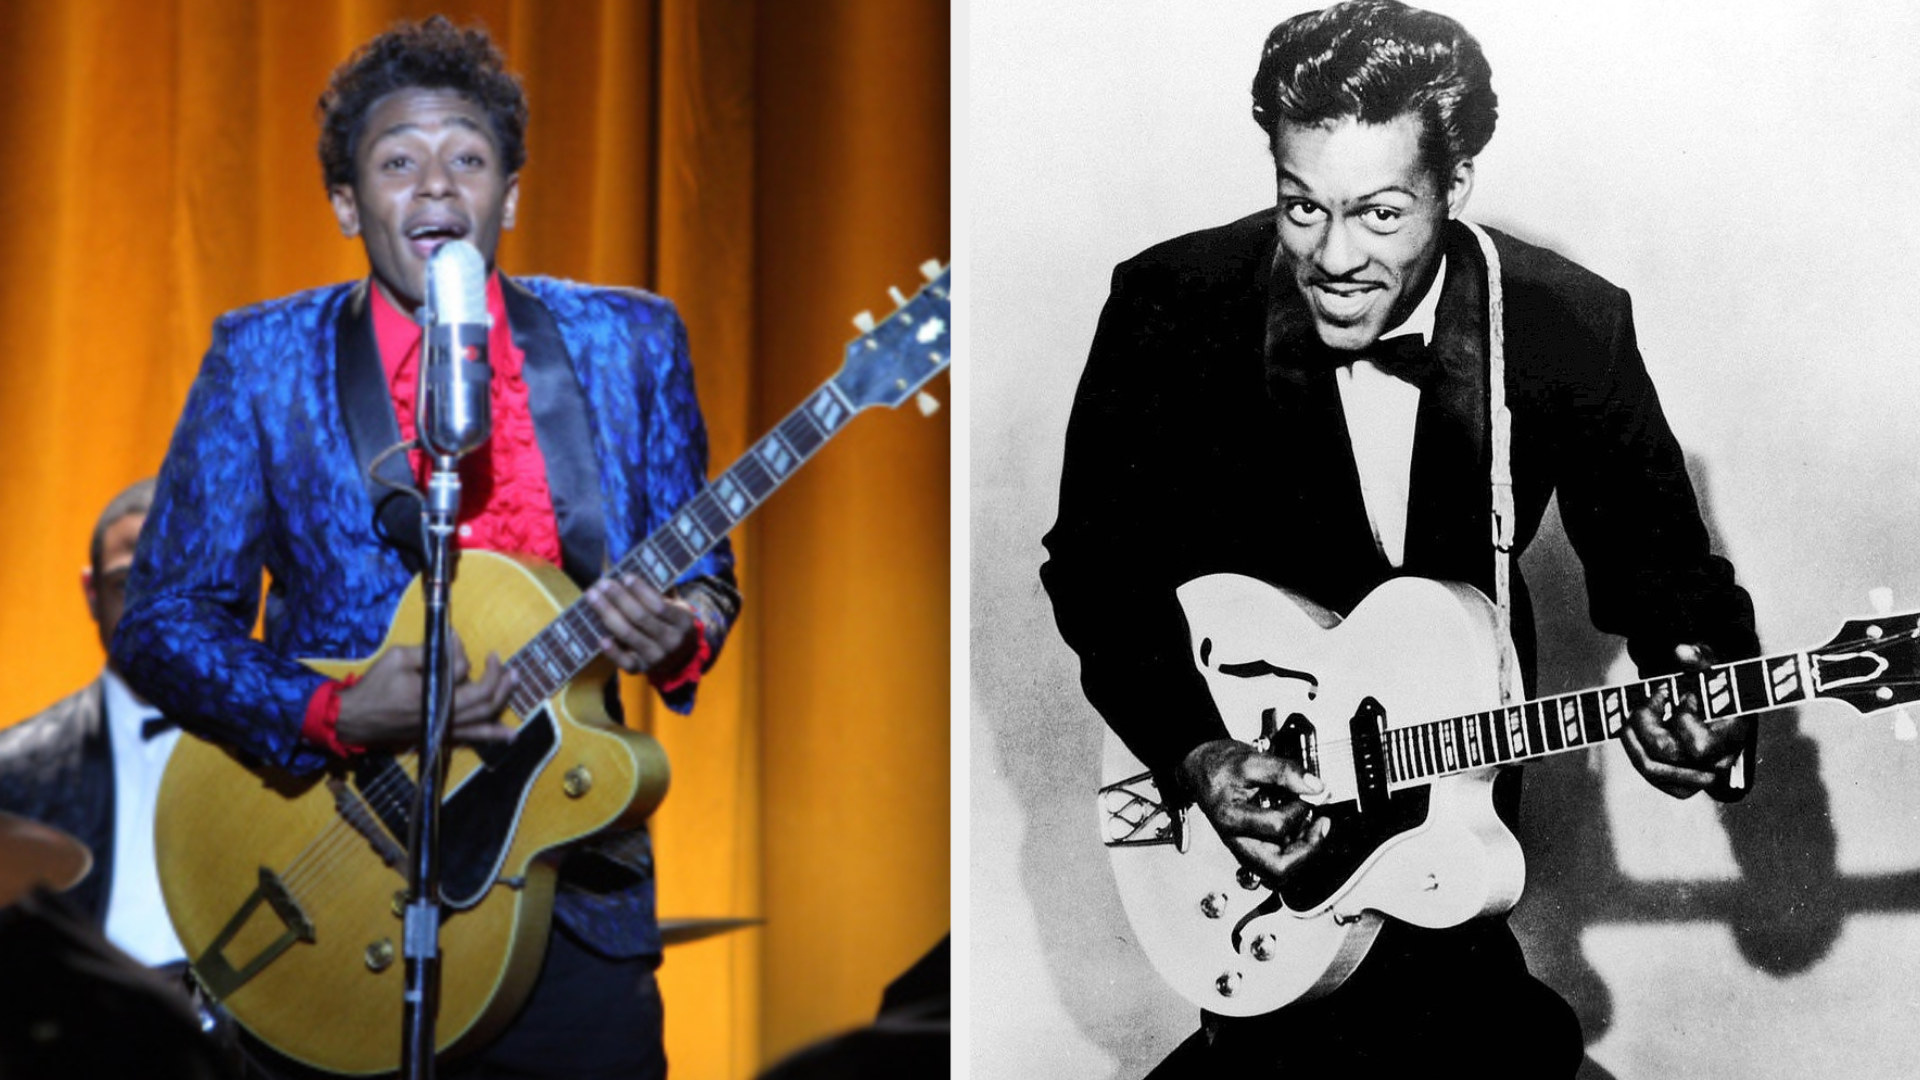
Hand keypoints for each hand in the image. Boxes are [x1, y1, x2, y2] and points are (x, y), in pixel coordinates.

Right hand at [336, 631, 516, 747]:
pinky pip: (472, 738)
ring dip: (503, 700)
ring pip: (484, 718)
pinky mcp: (440, 734)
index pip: (461, 670)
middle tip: (501, 661)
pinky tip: (510, 735)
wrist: (355, 720)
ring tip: (516, 682)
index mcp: (431, 692)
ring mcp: (443, 727)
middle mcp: (443, 713)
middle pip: (484, 698)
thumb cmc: (375, 687)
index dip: (460, 651)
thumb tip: (453, 642)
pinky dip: (492, 735)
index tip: (453, 639)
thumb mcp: (397, 658)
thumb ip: (428, 652)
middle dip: (498, 677)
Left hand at [583, 574, 699, 676]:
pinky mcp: (641, 669)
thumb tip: (632, 568)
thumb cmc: (671, 621)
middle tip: (602, 583)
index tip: (625, 576)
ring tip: (593, 597)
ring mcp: (656, 657)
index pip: (659, 605)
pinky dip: (612, 651)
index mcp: (683, 621)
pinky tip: (600, 637)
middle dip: (618, 598)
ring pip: (628, 635)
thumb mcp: (675, 604)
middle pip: (640, 618)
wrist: (681, 656)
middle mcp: (671, 641)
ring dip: (608, 614)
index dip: (641, 590)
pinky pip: (624, 661)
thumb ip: (659, 590)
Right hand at [1178, 738, 1330, 885]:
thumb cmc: (1219, 766)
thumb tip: (1314, 787)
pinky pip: (1278, 862)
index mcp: (1230, 818)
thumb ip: (1284, 771)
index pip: (1276, 826)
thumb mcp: (1250, 760)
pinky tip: (1302, 828)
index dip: (1299, 809)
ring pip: (1280, 872)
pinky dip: (1296, 850)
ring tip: (1313, 826)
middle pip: (1278, 870)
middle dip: (1307, 850)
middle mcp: (1236, 841)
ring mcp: (1244, 848)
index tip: (1307, 792)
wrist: (1202, 769)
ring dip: (1303, 852)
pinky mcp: (1252, 848)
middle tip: (1321, 825)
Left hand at [1620, 643, 1748, 797]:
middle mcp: (1716, 766)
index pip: (1698, 746)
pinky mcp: (1680, 785)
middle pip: (1666, 753)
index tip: (1684, 695)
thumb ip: (1700, 657)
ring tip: (1637, 709)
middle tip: (1654, 696)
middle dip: (1648, 719)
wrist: (1720, 713)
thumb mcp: (1713, 668)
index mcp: (1733, 739)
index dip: (1683, 718)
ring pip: (1649, 766)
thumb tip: (1681, 651)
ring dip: (1633, 733)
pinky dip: (1633, 746)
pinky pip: (1647, 771)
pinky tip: (1632, 725)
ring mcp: (1697, 780)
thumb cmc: (1715, 688)